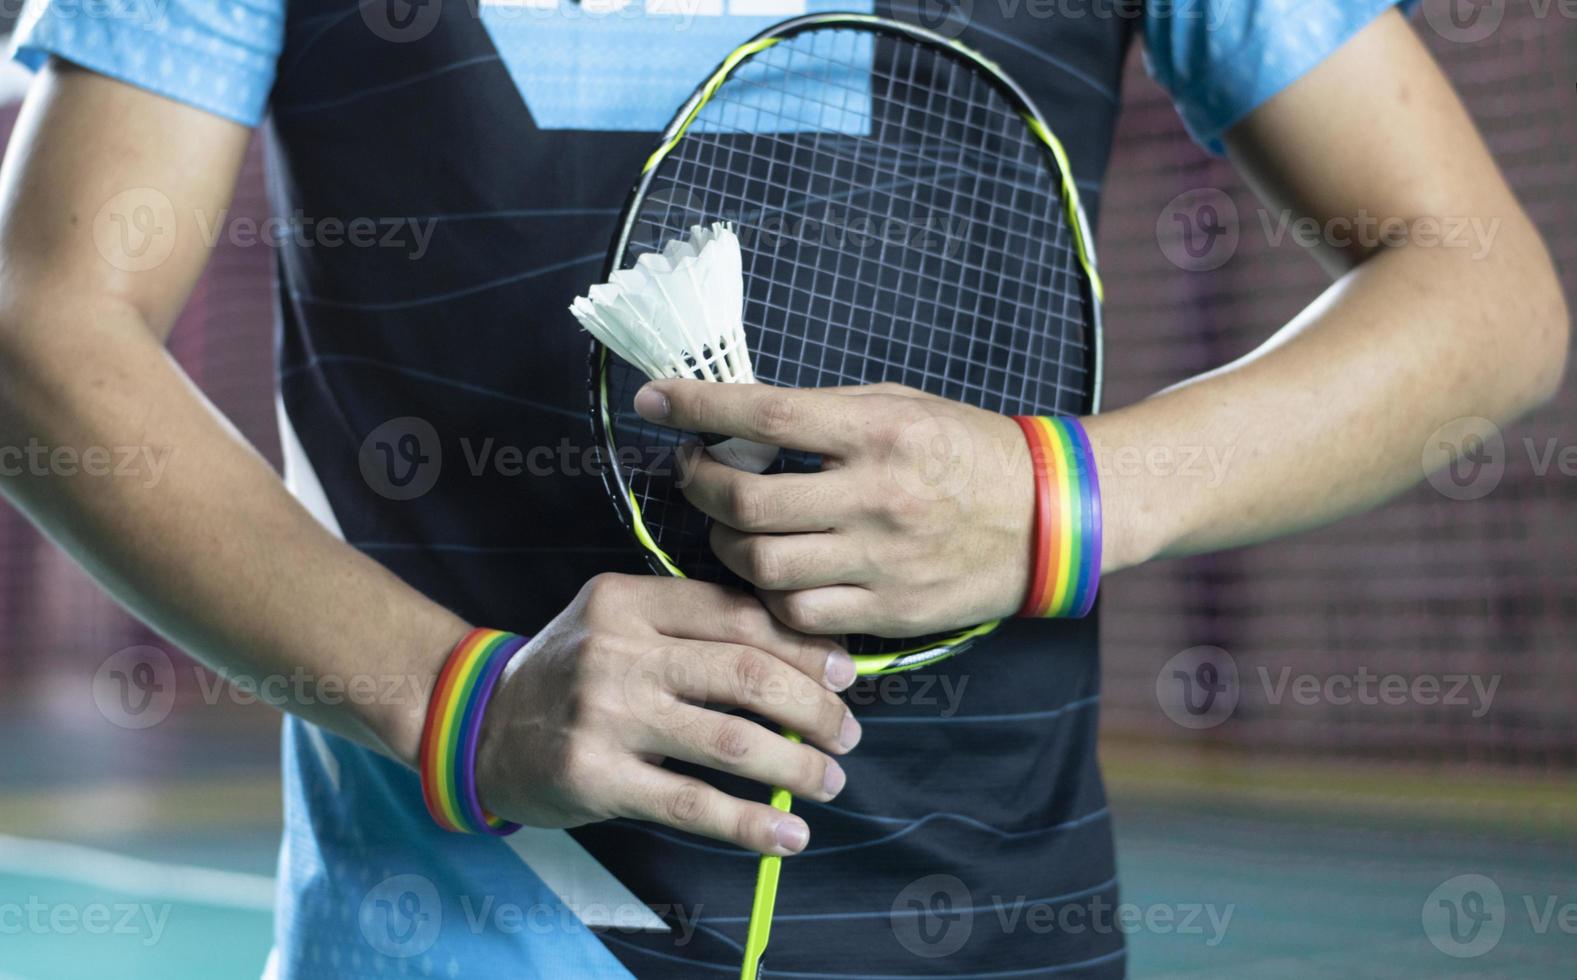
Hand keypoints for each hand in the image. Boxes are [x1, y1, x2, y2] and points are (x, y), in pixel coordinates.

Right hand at [474, 574, 859, 854]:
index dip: (805, 647)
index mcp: (630, 600)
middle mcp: (618, 650)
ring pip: (731, 741)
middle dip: (815, 708)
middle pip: (747, 673)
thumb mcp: (618, 621)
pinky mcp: (596, 778)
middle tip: (848, 733)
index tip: (846, 675)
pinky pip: (692, 804)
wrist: (479, 723)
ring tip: (830, 781)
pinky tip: (788, 834)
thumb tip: (806, 655)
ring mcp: (605, 715)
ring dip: (798, 766)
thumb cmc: (571, 671)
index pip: (740, 616)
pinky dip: (750, 822)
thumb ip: (693, 625)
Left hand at [634, 380, 1034, 636]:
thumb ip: (824, 413)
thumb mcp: (901, 406)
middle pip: (748, 502)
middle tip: (694, 469)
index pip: (767, 414)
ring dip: (725, 543)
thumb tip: (737, 416)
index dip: (698, 406)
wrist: (1048, 518)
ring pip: (761, 566)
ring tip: (731, 522)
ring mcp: (882, 561)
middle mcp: (877, 496)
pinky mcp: (890, 611)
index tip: (654, 401)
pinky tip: (772, 568)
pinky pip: (799, 612)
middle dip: (700, 485)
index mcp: (879, 431)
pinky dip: (769, 592)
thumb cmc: (967, 450)